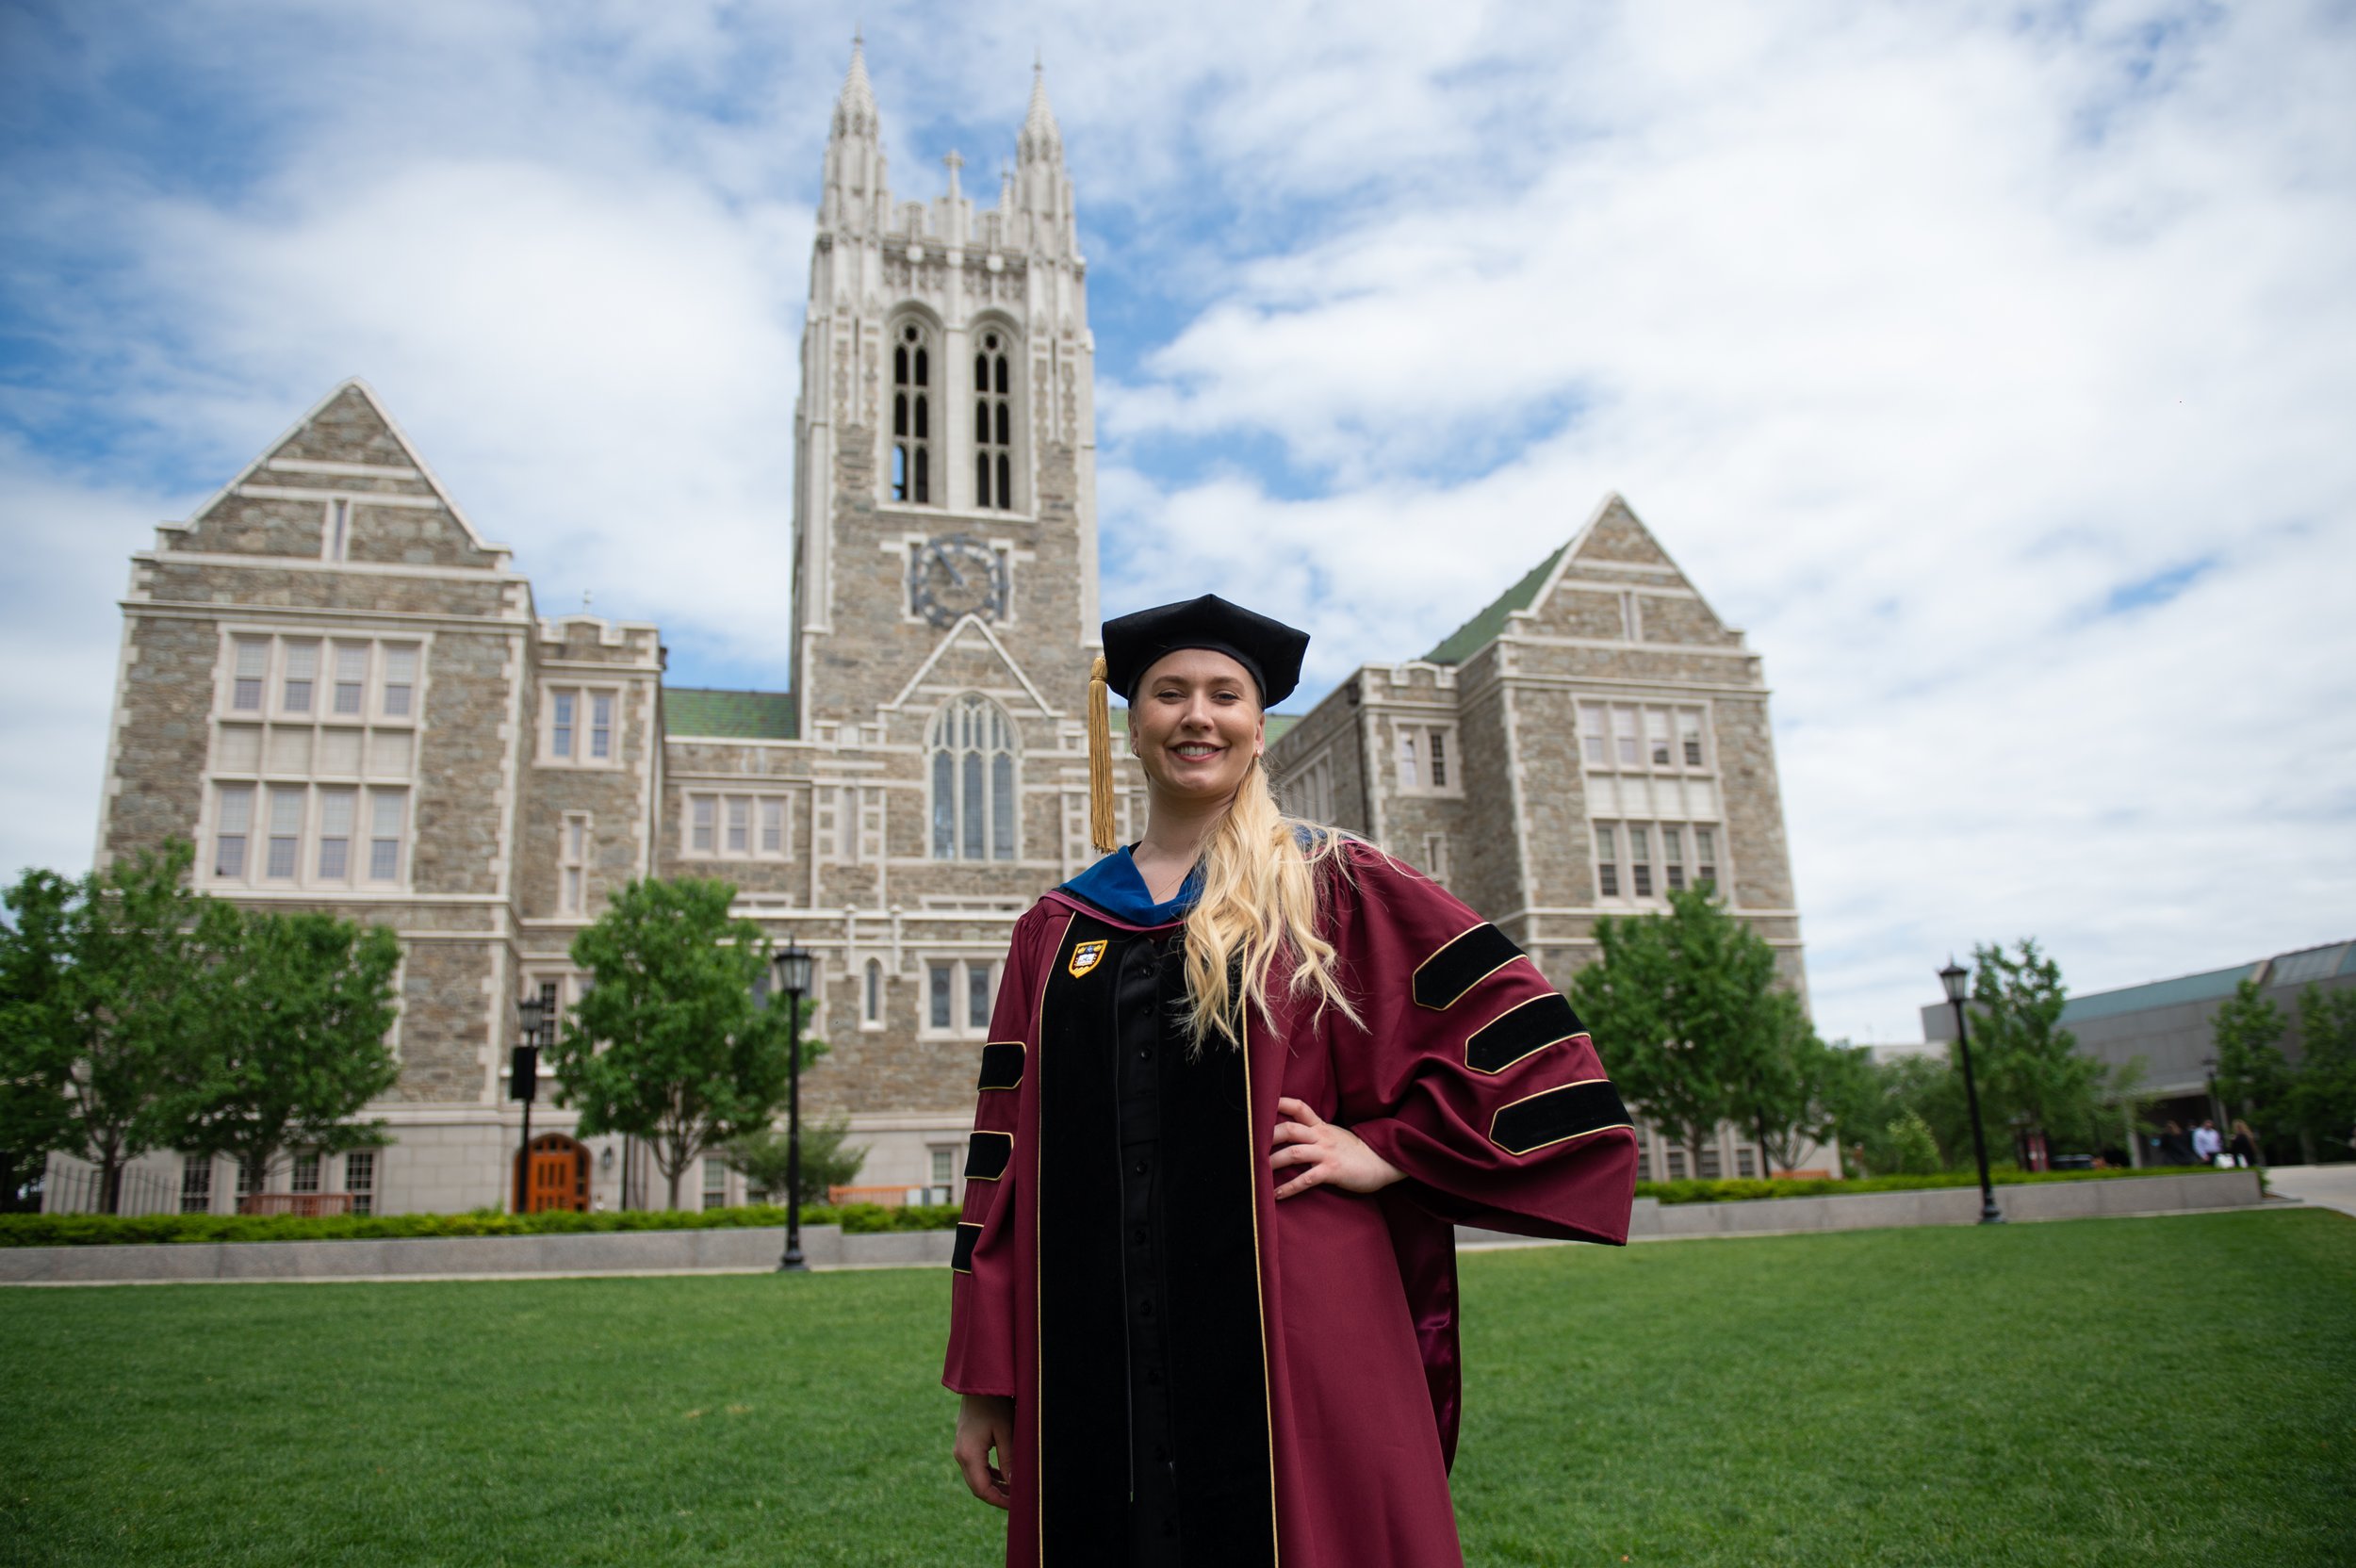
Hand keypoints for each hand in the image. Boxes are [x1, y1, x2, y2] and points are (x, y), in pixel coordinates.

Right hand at [954, 1393, 1014, 1508]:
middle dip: (997, 1496)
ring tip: (1014, 1492)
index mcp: (969, 1454)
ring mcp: (961, 1450)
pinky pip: (975, 1468)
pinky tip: (1004, 1477)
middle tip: (1017, 1501)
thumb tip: (1013, 1484)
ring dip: (994, 1486)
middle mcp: (960, 1455)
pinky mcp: (965, 1445)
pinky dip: (989, 1475)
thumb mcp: (1006, 1431)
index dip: (999, 1500)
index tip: (1016, 1505)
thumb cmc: (994, 1404)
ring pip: (976, 1478)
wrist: (978, 1383)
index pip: (982, 1489)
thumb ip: (1008, 1459)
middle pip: (977, 1487)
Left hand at [1270, 1096, 1404, 1199]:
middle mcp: (1321, 1136)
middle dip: (1267, 1136)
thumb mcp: (1333, 1134)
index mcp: (1320, 1126)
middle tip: (1250, 1145)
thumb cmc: (1353, 1150)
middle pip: (1289, 1129)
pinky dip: (1289, 1187)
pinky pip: (1306, 1179)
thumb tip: (1290, 1133)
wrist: (1381, 1161)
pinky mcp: (1332, 1171)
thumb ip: (1313, 1132)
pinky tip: (1277, 1195)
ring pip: (1294, 1153)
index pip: (1298, 1107)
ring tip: (1257, 1173)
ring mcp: (1326, 1153)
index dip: (1280, 1103)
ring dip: (1273, 1162)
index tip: (1261, 1105)